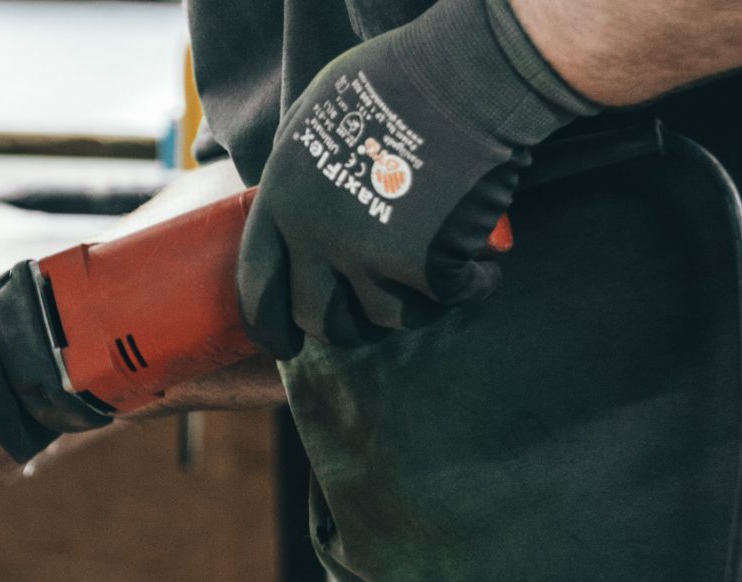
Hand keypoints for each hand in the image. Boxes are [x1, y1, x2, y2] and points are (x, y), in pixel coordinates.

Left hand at [237, 0, 594, 357]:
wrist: (458, 77)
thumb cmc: (390, 82)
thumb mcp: (312, 120)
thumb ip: (299, 176)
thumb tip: (297, 212)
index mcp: (280, 200)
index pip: (257, 283)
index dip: (269, 323)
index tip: (286, 344)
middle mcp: (314, 236)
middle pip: (319, 317)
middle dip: (347, 329)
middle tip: (370, 324)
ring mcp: (367, 254)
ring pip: (387, 318)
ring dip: (415, 308)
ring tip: (433, 281)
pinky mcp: (424, 263)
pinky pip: (451, 299)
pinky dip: (473, 287)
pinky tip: (484, 269)